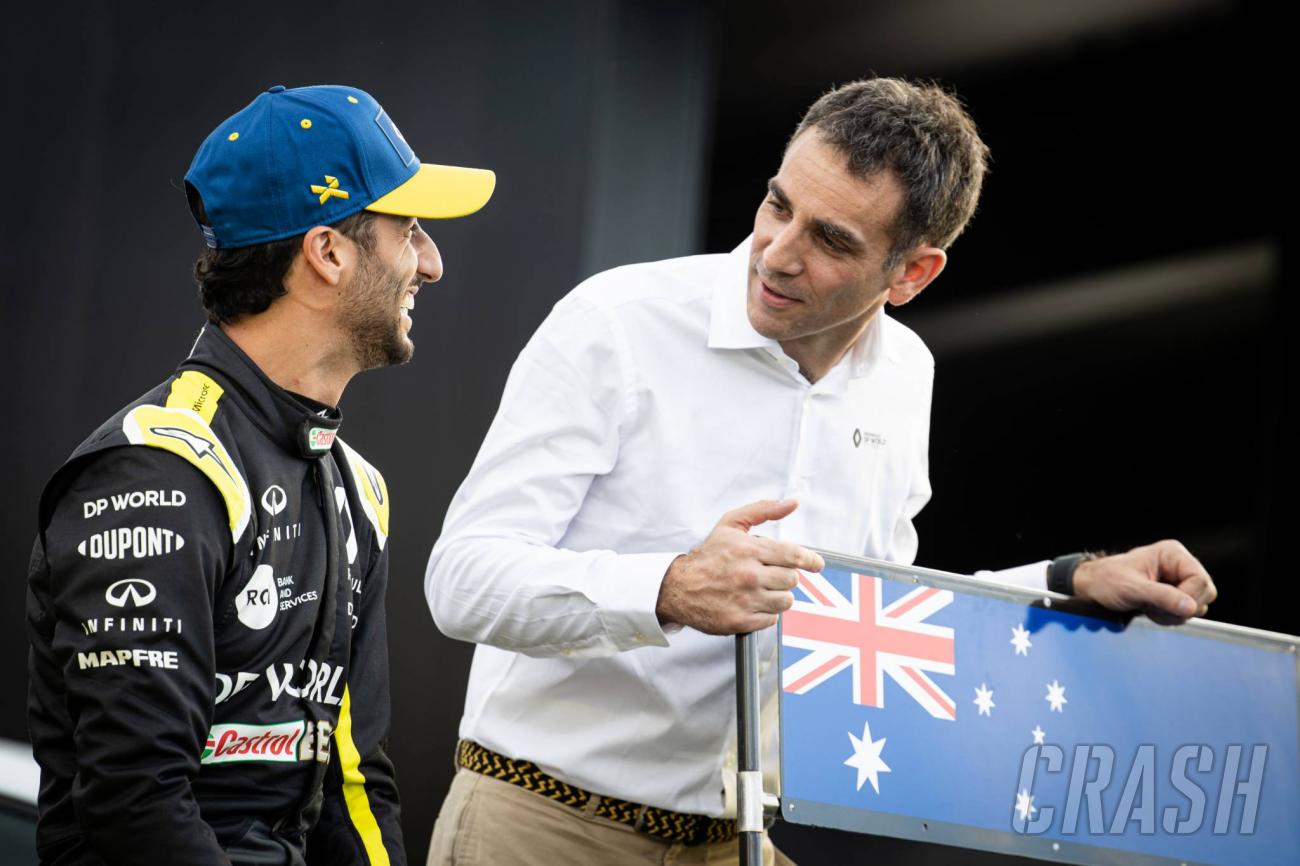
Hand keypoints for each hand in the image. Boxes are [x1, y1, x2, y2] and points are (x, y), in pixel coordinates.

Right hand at [655, 499, 824, 634]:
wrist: (679, 587)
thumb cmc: (708, 555)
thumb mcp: (731, 525)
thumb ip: (762, 510)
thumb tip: (792, 503)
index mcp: (749, 550)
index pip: (794, 556)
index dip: (811, 560)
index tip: (816, 564)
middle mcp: (749, 575)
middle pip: (792, 580)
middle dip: (785, 576)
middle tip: (771, 574)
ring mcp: (745, 600)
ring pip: (785, 601)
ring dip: (778, 595)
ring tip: (762, 589)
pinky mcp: (741, 621)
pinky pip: (771, 619)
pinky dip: (766, 612)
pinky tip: (752, 603)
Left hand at [1072, 539, 1216, 625]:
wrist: (1094, 588)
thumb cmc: (1107, 580)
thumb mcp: (1132, 588)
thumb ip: (1162, 597)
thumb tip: (1191, 607)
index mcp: (1172, 554)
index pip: (1201, 581)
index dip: (1187, 598)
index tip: (1163, 604)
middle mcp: (1180, 565)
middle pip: (1206, 594)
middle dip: (1179, 608)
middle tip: (1152, 606)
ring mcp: (1180, 580)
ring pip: (1197, 606)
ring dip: (1173, 614)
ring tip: (1148, 607)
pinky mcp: (1176, 595)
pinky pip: (1186, 613)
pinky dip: (1170, 617)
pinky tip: (1151, 611)